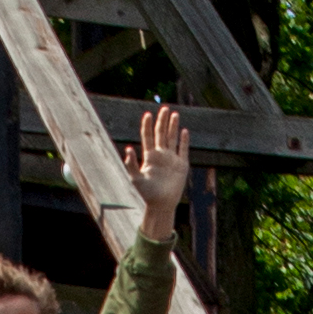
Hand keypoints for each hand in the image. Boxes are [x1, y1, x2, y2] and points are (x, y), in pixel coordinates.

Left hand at [130, 101, 191, 241]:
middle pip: (161, 134)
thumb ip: (131, 165)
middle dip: (162, 121)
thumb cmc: (147, 194)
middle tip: (164, 108)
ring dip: (173, 127)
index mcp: (149, 157)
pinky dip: (184, 141)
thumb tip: (128, 149)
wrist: (161, 205)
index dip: (147, 126)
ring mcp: (172, 159)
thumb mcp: (136, 179)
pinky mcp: (181, 165)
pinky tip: (184, 131)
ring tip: (174, 114)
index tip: (147, 114)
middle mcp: (161, 155)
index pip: (148, 137)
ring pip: (172, 138)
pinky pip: (183, 150)